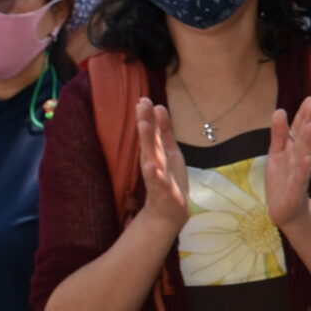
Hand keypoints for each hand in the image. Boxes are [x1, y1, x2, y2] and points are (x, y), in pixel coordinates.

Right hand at [136, 99, 188, 235]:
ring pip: (151, 157)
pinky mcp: (162, 191)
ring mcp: (157, 177)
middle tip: (141, 104)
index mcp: (155, 152)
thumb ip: (165, 130)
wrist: (169, 212)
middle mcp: (153, 162)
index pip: (152, 131)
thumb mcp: (169, 150)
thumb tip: (158, 107)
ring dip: (148, 142)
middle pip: (149, 140)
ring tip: (144, 126)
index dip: (148, 116)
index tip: (144, 98)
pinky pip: (158, 182)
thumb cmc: (168, 178)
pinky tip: (151, 166)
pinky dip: (154, 174)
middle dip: (145, 122)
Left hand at [267, 98, 310, 231]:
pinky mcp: (296, 189)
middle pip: (303, 137)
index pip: (298, 129)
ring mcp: (299, 173)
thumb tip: (279, 110)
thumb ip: (279, 134)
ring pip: (303, 154)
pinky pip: (300, 178)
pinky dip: (304, 169)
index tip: (309, 99)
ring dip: (308, 140)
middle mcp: (298, 158)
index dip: (303, 115)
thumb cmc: (282, 180)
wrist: (286, 210)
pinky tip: (308, 159)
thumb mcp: (276, 154)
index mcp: (293, 149)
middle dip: (307, 121)